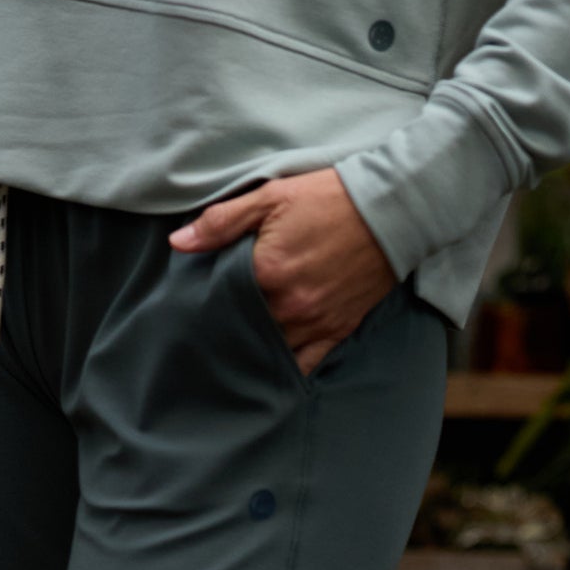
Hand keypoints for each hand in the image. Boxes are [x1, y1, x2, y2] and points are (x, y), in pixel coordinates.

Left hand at [170, 168, 395, 375]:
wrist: (391, 210)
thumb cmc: (329, 198)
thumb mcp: (271, 197)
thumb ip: (222, 222)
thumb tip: (178, 243)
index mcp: (267, 271)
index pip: (221, 297)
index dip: (207, 297)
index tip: (197, 298)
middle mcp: (288, 304)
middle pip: (243, 327)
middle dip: (228, 326)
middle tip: (211, 326)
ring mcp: (313, 322)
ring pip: (269, 350)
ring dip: (252, 349)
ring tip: (234, 349)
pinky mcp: (336, 331)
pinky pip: (305, 364)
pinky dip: (285, 370)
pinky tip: (268, 372)